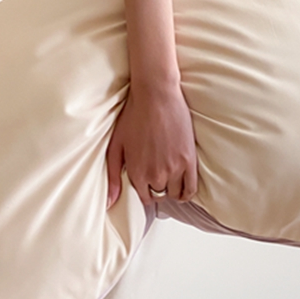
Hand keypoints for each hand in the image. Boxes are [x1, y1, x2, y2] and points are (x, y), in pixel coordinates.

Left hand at [106, 78, 197, 209]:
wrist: (155, 95)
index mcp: (137, 172)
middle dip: (158, 187)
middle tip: (158, 175)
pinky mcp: (189, 160)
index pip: (144, 196)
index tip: (147, 183)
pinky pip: (191, 187)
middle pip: (159, 194)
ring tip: (170, 178)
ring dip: (172, 188)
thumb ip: (112, 176)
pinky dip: (187, 192)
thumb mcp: (116, 144)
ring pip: (176, 193)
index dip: (145, 190)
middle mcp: (155, 175)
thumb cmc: (133, 115)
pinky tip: (184, 188)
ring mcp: (174, 168)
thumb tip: (108, 204)